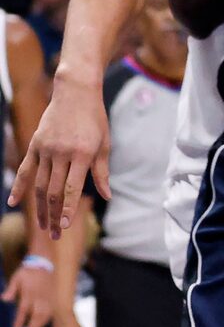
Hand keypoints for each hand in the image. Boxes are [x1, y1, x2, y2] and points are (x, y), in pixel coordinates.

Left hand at [3, 263, 51, 326]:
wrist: (44, 261)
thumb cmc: (28, 271)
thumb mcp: (17, 277)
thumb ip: (11, 289)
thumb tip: (3, 299)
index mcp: (30, 292)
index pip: (24, 309)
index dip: (20, 320)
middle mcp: (40, 296)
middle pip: (38, 314)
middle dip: (32, 326)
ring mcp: (48, 296)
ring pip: (46, 313)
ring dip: (40, 324)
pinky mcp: (53, 296)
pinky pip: (52, 309)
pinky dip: (47, 318)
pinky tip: (43, 323)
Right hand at [9, 83, 108, 240]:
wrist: (76, 91)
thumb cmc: (95, 119)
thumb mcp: (104, 142)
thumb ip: (102, 171)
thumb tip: (107, 196)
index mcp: (82, 152)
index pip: (72, 188)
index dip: (67, 209)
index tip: (64, 227)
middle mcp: (62, 152)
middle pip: (54, 191)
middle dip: (54, 215)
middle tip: (55, 235)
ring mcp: (46, 148)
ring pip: (40, 185)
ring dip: (40, 207)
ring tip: (43, 225)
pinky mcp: (35, 144)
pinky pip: (25, 169)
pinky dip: (18, 187)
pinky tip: (12, 203)